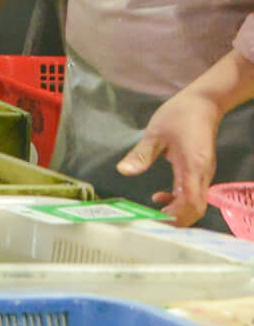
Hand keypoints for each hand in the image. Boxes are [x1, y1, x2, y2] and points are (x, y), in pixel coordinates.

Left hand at [121, 87, 229, 225]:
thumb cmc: (180, 116)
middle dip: (176, 219)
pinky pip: (193, 194)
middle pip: (195, 209)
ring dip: (177, 211)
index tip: (156, 220)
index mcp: (193, 168)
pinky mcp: (200, 171)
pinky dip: (179, 201)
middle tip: (151, 221)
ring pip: (195, 203)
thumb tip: (123, 171)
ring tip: (154, 212)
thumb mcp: (155, 134)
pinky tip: (161, 196)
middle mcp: (202, 175)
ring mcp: (203, 174)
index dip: (176, 216)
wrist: (203, 104)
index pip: (191, 203)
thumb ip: (141, 155)